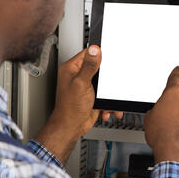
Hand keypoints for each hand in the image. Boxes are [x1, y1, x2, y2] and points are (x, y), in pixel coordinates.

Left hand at [35, 45, 121, 163]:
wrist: (71, 127)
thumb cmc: (70, 108)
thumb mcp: (81, 84)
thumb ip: (89, 66)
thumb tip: (94, 50)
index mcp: (71, 69)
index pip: (88, 53)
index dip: (99, 55)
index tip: (107, 60)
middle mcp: (78, 75)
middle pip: (99, 67)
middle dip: (107, 77)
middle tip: (108, 83)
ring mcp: (85, 85)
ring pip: (104, 82)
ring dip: (108, 93)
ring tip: (106, 100)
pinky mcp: (92, 95)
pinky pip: (105, 94)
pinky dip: (108, 102)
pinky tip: (105, 108)